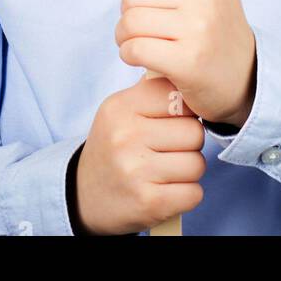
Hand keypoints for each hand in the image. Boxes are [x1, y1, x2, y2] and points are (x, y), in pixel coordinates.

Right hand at [71, 74, 206, 234]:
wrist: (83, 194)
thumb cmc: (113, 146)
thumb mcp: (121, 110)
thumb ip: (152, 92)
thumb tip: (189, 77)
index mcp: (121, 107)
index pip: (178, 97)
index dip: (185, 111)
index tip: (175, 120)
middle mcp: (126, 137)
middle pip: (194, 132)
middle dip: (190, 143)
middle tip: (171, 148)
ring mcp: (136, 171)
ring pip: (197, 164)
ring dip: (190, 170)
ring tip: (169, 170)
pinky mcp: (148, 203)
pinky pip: (194, 193)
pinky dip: (188, 194)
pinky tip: (169, 190)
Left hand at [114, 0, 257, 126]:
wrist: (246, 76)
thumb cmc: (215, 29)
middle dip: (126, 10)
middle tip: (139, 23)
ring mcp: (198, 29)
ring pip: (130, 22)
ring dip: (123, 35)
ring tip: (137, 40)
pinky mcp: (188, 62)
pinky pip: (135, 49)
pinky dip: (128, 54)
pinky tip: (138, 56)